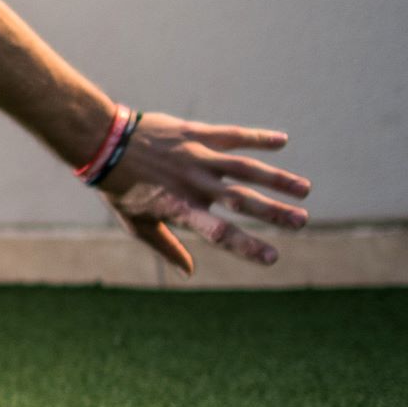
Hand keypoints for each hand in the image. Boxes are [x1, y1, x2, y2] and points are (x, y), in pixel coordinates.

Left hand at [98, 113, 312, 272]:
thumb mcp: (137, 224)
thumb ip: (166, 247)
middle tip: (303, 222)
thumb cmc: (119, 188)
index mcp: (179, 208)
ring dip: (276, 178)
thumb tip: (188, 273)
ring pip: (244, 168)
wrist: (103, 142)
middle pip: (240, 200)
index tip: (272, 258)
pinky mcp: (197, 134)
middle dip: (274, 211)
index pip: (219, 233)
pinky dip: (258, 137)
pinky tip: (282, 141)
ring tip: (304, 189)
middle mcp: (193, 184)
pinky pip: (232, 136)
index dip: (246, 246)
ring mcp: (197, 157)